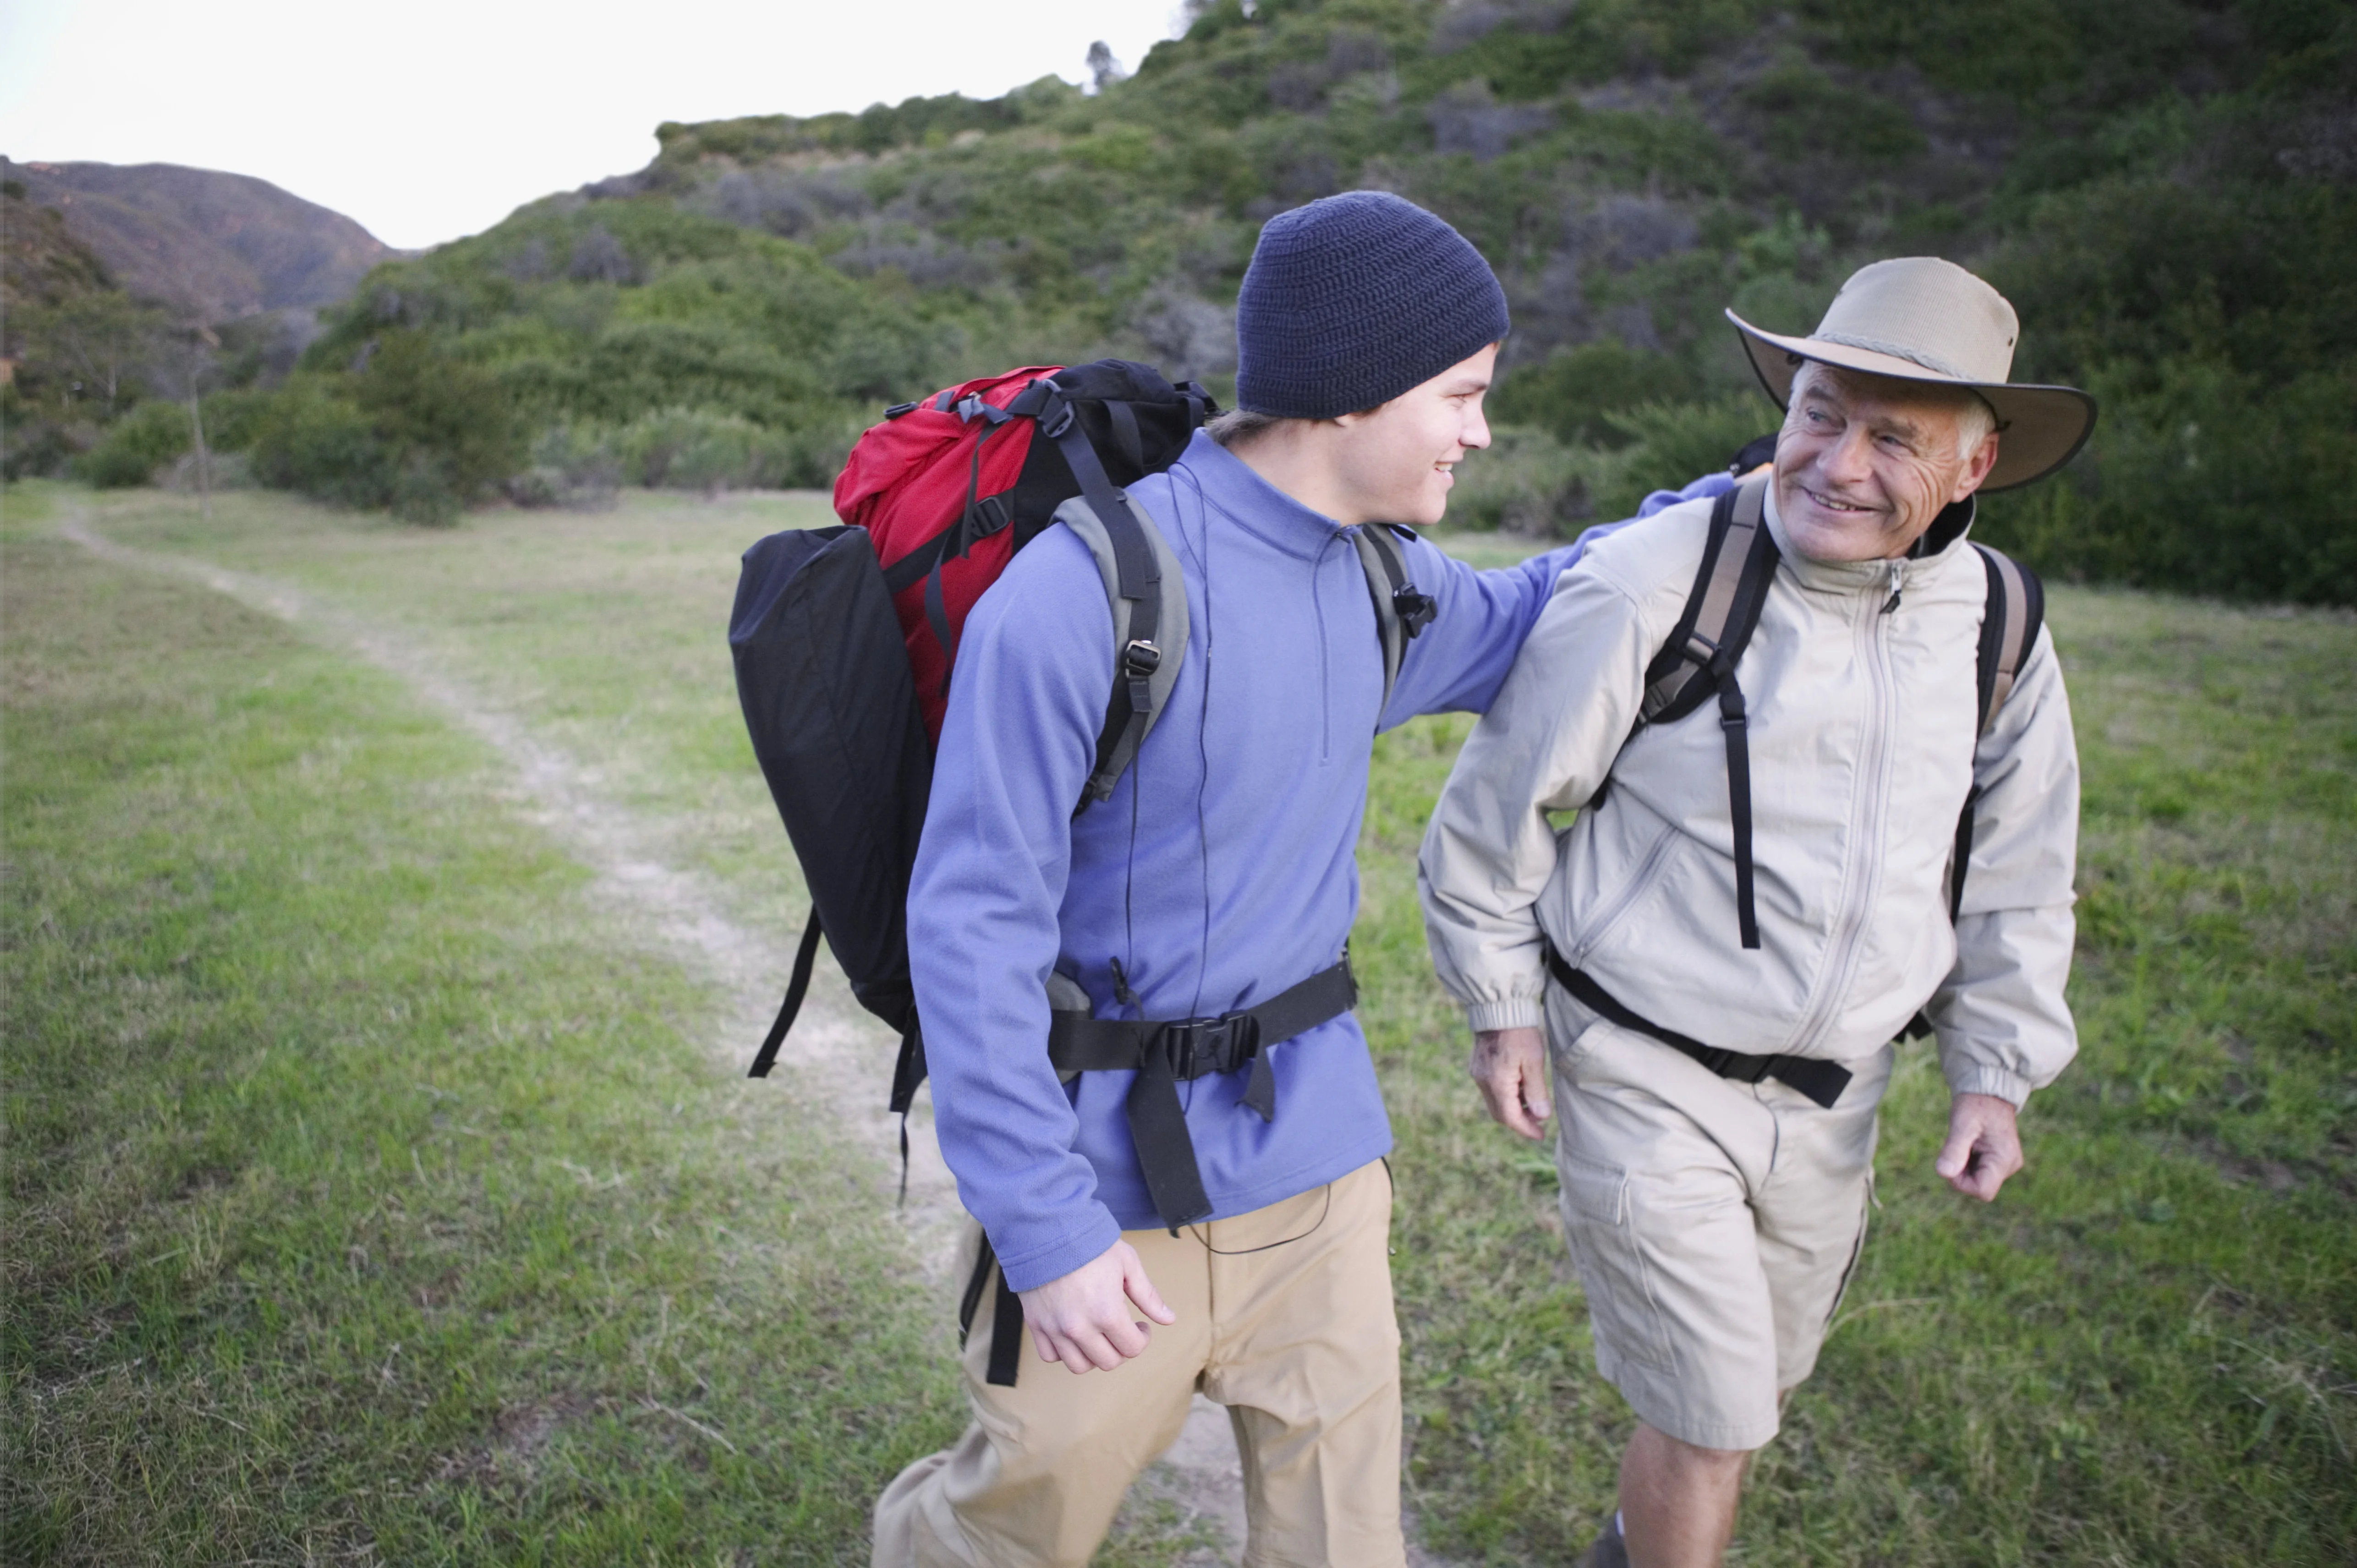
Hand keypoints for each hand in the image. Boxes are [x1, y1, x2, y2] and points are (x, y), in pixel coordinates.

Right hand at [1016, 1241, 1175, 1375]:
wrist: (1048, 1229)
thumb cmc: (1089, 1243)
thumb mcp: (1127, 1263)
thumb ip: (1147, 1295)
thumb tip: (1168, 1319)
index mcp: (1106, 1313)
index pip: (1132, 1348)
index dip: (1142, 1339)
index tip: (1141, 1326)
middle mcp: (1079, 1327)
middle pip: (1108, 1362)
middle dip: (1121, 1349)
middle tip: (1122, 1331)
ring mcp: (1055, 1328)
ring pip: (1079, 1365)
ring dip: (1094, 1356)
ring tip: (1098, 1336)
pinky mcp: (1036, 1324)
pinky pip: (1050, 1356)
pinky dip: (1063, 1352)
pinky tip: (1073, 1335)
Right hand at [1470, 1027, 1551, 1140]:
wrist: (1499, 1008)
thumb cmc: (1519, 1032)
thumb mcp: (1533, 1061)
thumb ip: (1536, 1090)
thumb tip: (1542, 1116)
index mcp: (1497, 1082)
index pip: (1510, 1117)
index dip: (1526, 1129)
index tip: (1541, 1135)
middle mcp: (1483, 1081)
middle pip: (1500, 1114)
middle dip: (1520, 1121)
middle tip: (1539, 1120)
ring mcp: (1478, 1074)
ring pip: (1495, 1102)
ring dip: (1513, 1108)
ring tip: (1533, 1101)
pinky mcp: (1478, 1066)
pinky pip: (1491, 1090)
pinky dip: (1506, 1095)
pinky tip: (1520, 1086)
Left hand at [1936, 1092, 2023, 1200]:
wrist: (1987, 1091)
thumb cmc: (1975, 1104)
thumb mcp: (1962, 1124)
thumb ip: (1954, 1149)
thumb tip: (1943, 1173)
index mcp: (2004, 1159)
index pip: (1982, 1191)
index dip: (1961, 1182)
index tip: (1952, 1159)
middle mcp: (2009, 1166)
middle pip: (1979, 1186)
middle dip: (1961, 1172)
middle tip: (1958, 1144)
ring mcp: (2005, 1164)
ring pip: (1977, 1179)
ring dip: (1963, 1165)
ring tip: (1965, 1141)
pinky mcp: (1998, 1160)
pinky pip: (1978, 1171)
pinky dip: (1967, 1161)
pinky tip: (1968, 1143)